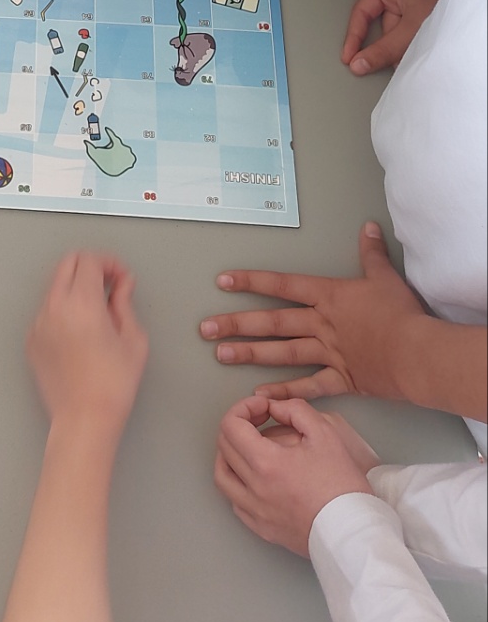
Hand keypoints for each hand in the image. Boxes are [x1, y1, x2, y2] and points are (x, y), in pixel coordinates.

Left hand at [27, 252, 147, 440]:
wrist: (84, 420)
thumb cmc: (112, 386)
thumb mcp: (133, 340)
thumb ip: (125, 302)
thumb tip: (122, 285)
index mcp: (82, 304)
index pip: (89, 260)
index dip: (109, 263)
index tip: (121, 277)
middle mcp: (55, 307)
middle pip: (67, 263)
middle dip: (90, 266)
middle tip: (109, 285)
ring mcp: (39, 323)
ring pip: (55, 286)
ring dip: (75, 287)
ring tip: (97, 311)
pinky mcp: (32, 339)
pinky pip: (47, 310)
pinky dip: (63, 308)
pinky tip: (80, 330)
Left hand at [199, 222, 426, 402]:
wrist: (416, 353)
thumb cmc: (400, 313)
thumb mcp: (384, 276)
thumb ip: (371, 253)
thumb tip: (368, 227)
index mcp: (327, 296)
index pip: (281, 285)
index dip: (251, 281)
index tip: (223, 281)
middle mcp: (320, 324)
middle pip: (272, 322)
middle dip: (237, 324)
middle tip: (206, 329)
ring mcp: (327, 353)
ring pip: (282, 353)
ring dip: (251, 353)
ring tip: (222, 356)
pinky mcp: (340, 379)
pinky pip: (308, 387)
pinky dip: (285, 391)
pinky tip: (262, 395)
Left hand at [214, 396, 373, 555]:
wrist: (353, 532)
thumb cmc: (342, 485)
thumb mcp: (325, 434)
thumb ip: (296, 410)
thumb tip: (275, 407)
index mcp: (265, 463)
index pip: (231, 425)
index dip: (244, 407)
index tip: (264, 408)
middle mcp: (253, 488)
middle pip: (223, 447)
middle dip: (238, 424)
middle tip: (261, 420)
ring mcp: (255, 511)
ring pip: (223, 477)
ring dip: (230, 454)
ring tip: (249, 445)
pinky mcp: (262, 528)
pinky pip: (235, 503)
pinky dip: (238, 484)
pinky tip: (255, 477)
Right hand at [341, 0, 446, 76]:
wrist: (477, 14)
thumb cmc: (447, 6)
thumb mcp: (410, 31)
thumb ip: (383, 50)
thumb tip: (359, 64)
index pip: (362, 12)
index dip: (354, 36)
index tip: (349, 57)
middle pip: (378, 27)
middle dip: (385, 47)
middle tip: (387, 61)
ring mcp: (409, 6)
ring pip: (393, 36)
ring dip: (399, 51)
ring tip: (413, 54)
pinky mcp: (420, 18)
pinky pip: (405, 37)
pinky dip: (409, 49)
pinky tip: (419, 54)